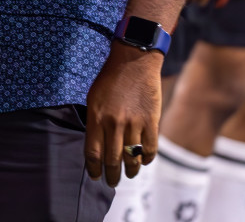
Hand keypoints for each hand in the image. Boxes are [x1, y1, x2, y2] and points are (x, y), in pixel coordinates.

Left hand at [84, 43, 160, 186]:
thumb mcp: (93, 98)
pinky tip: (144, 162)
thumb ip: (94, 122)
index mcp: (96, 118)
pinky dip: (147, 159)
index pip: (93, 152)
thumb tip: (97, 145)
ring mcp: (134, 123)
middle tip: (112, 183)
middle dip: (111, 175)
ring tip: (128, 175)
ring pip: (132, 158)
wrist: (133, 62)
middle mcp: (114, 124)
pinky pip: (150, 148)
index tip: (95, 177)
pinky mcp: (151, 121)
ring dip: (130, 171)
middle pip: (112, 159)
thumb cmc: (109, 79)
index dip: (94, 169)